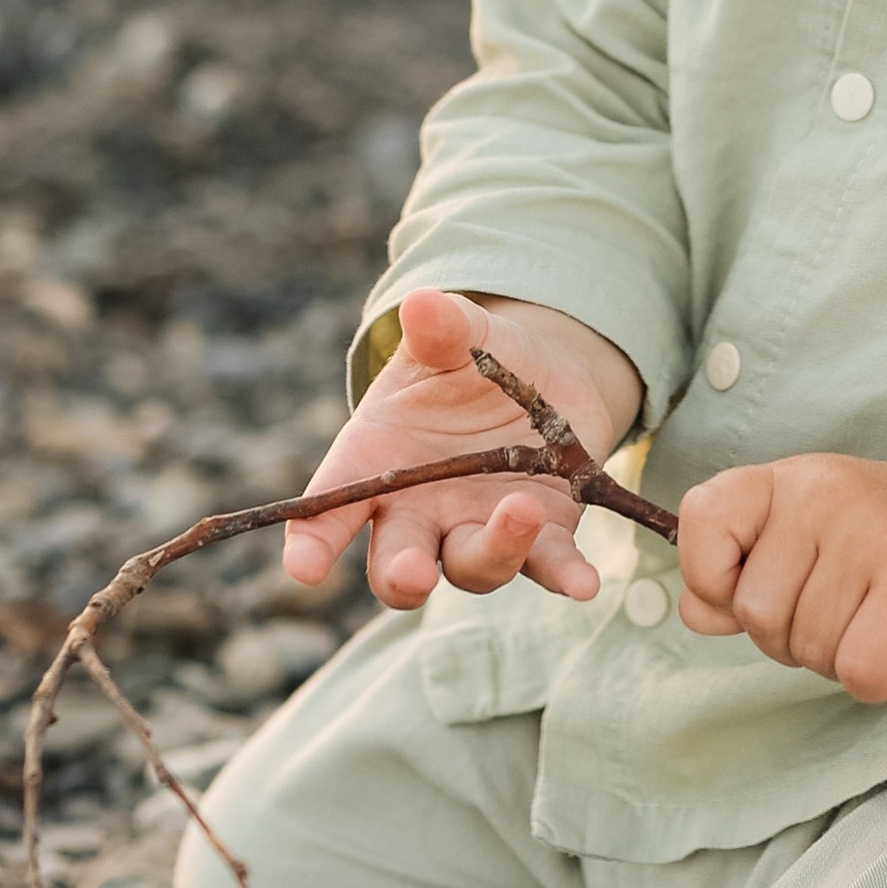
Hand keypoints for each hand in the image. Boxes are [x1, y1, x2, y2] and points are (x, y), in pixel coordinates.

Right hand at [284, 288, 640, 609]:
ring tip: (522, 509)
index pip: (330, 510)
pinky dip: (565, 575)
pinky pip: (549, 563)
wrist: (541, 374)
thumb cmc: (470, 359)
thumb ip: (440, 329)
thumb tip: (422, 304)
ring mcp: (477, 531)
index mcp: (374, 464)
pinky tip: (583, 584)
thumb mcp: (453, 336)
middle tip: (412, 575)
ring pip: (474, 566)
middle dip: (401, 574)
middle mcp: (419, 515)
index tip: (303, 567)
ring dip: (496, 548)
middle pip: (397, 564)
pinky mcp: (542, 535)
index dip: (312, 542)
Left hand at [674, 453, 886, 703]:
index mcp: (787, 480)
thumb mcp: (804, 532)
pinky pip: (858, 668)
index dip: (711, 574)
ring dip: (835, 657)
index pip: (702, 517)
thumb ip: (739, 570)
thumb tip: (695, 611)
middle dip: (790, 635)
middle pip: (756, 612)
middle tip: (841, 608)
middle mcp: (823, 497)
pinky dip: (875, 678)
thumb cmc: (884, 541)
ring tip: (874, 617)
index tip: (748, 584)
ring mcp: (869, 538)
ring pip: (806, 648)